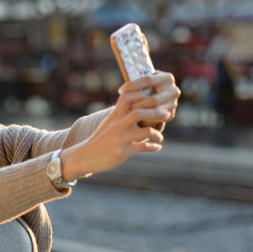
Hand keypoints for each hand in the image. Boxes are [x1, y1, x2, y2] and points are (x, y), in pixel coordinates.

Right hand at [60, 71, 180, 181]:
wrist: (84, 156)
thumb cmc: (99, 140)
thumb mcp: (108, 124)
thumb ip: (121, 117)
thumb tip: (138, 111)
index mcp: (114, 116)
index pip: (127, 97)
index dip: (141, 95)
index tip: (152, 97)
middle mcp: (117, 125)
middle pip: (140, 112)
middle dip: (156, 113)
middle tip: (167, 114)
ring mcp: (120, 138)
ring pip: (146, 130)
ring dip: (157, 134)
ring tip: (160, 137)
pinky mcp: (123, 152)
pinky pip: (143, 147)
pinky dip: (153, 147)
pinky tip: (156, 148)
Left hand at [120, 71, 180, 128]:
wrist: (157, 97)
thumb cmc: (146, 88)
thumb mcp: (144, 82)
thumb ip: (137, 83)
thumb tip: (123, 90)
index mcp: (167, 78)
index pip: (148, 80)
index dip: (133, 85)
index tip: (120, 90)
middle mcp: (173, 90)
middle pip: (153, 100)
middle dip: (137, 104)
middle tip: (124, 108)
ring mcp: (174, 103)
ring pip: (155, 111)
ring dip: (140, 114)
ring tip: (127, 114)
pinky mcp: (170, 114)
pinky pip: (156, 119)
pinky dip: (145, 120)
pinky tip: (134, 120)